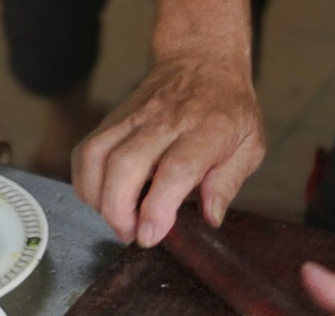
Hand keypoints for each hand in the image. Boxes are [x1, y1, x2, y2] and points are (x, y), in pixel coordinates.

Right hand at [71, 53, 265, 246]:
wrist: (202, 61)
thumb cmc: (228, 109)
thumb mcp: (250, 145)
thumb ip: (228, 182)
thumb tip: (210, 217)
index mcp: (207, 130)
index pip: (175, 169)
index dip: (158, 207)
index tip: (150, 235)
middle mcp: (166, 121)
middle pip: (126, 165)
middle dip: (119, 210)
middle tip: (132, 234)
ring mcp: (134, 117)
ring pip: (98, 156)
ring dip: (98, 198)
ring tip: (116, 220)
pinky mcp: (113, 118)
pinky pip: (87, 150)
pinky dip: (85, 180)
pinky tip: (100, 198)